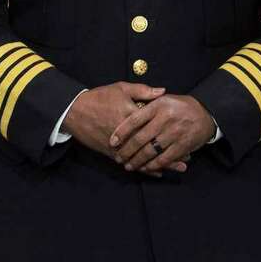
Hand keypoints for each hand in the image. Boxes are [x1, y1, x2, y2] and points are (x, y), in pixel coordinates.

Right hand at [64, 83, 186, 175]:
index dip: (172, 132)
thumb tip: (164, 91)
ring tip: (179, 167)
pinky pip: (130, 163)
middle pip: (153, 145)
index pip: (155, 125)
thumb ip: (144, 91)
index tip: (187, 135)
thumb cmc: (99, 97)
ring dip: (162, 164)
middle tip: (188, 157)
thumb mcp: (121, 88)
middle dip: (172, 152)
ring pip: (144, 158)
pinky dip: (145, 169)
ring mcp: (118, 145)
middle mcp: (127, 133)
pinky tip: (158, 173)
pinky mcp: (110, 152)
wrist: (73, 111)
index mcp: (131, 115)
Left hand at [110, 94, 214, 173]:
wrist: (206, 114)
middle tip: (118, 157)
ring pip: (150, 151)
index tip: (112, 142)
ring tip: (128, 165)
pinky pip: (164, 158)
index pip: (135, 120)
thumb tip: (127, 105)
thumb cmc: (180, 106)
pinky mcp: (183, 144)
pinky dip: (153, 165)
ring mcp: (175, 132)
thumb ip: (146, 98)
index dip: (121, 132)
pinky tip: (145, 168)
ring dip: (137, 161)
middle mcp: (167, 118)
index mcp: (159, 105)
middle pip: (140, 138)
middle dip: (126, 151)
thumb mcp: (164, 98)